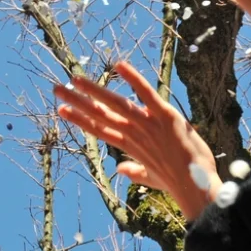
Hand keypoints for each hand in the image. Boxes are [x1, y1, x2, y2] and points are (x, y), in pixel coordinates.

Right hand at [54, 62, 220, 219]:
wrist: (194, 184)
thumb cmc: (176, 180)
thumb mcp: (151, 177)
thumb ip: (134, 171)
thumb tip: (120, 170)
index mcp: (128, 146)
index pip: (98, 129)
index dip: (79, 119)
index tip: (62, 110)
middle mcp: (133, 134)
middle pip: (99, 114)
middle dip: (77, 101)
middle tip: (57, 89)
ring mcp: (147, 124)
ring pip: (116, 103)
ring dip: (94, 90)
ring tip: (75, 78)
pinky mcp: (165, 116)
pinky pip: (147, 94)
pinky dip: (134, 79)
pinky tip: (119, 65)